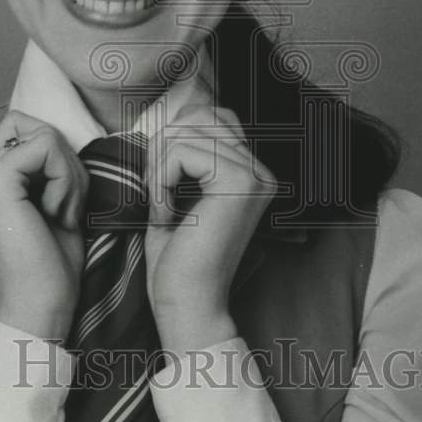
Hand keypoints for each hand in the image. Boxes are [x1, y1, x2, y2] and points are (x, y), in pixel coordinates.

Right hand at [0, 110, 87, 341]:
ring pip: (46, 136)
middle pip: (35, 127)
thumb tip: (53, 134)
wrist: (39, 306)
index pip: (27, 131)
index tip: (56, 205)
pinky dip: (66, 178)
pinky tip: (55, 214)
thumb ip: (44, 165)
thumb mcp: (48, 199)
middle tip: (61, 208)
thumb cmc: (50, 263)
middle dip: (64, 163)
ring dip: (68, 175)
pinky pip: (47, 146)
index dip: (56, 161)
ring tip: (58, 215)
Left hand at [145, 103, 277, 354]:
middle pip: (198, 116)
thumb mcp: (178, 193)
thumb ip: (184, 154)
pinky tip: (168, 216)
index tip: (166, 188)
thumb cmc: (177, 260)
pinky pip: (182, 152)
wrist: (187, 306)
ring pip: (185, 132)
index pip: (211, 115)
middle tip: (161, 197)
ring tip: (166, 209)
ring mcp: (255, 175)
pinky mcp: (239, 182)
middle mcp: (261, 171)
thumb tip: (171, 118)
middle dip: (163, 149)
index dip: (174, 139)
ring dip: (159, 169)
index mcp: (252, 172)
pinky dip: (161, 181)